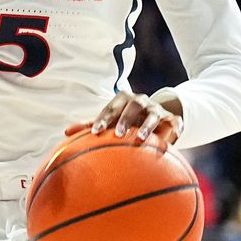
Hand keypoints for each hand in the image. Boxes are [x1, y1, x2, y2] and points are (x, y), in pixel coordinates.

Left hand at [64, 91, 183, 145]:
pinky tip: (171, 140)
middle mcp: (140, 101)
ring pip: (153, 114)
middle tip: (117, 134)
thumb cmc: (125, 120)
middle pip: (133, 106)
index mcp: (122, 99)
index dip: (103, 118)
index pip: (111, 107)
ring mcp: (157, 109)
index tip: (95, 131)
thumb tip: (66, 132)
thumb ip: (90, 125)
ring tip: (141, 138)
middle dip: (125, 119)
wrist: (153, 116)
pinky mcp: (172, 118)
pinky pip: (174, 122)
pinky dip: (173, 129)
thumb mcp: (110, 121)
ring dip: (147, 125)